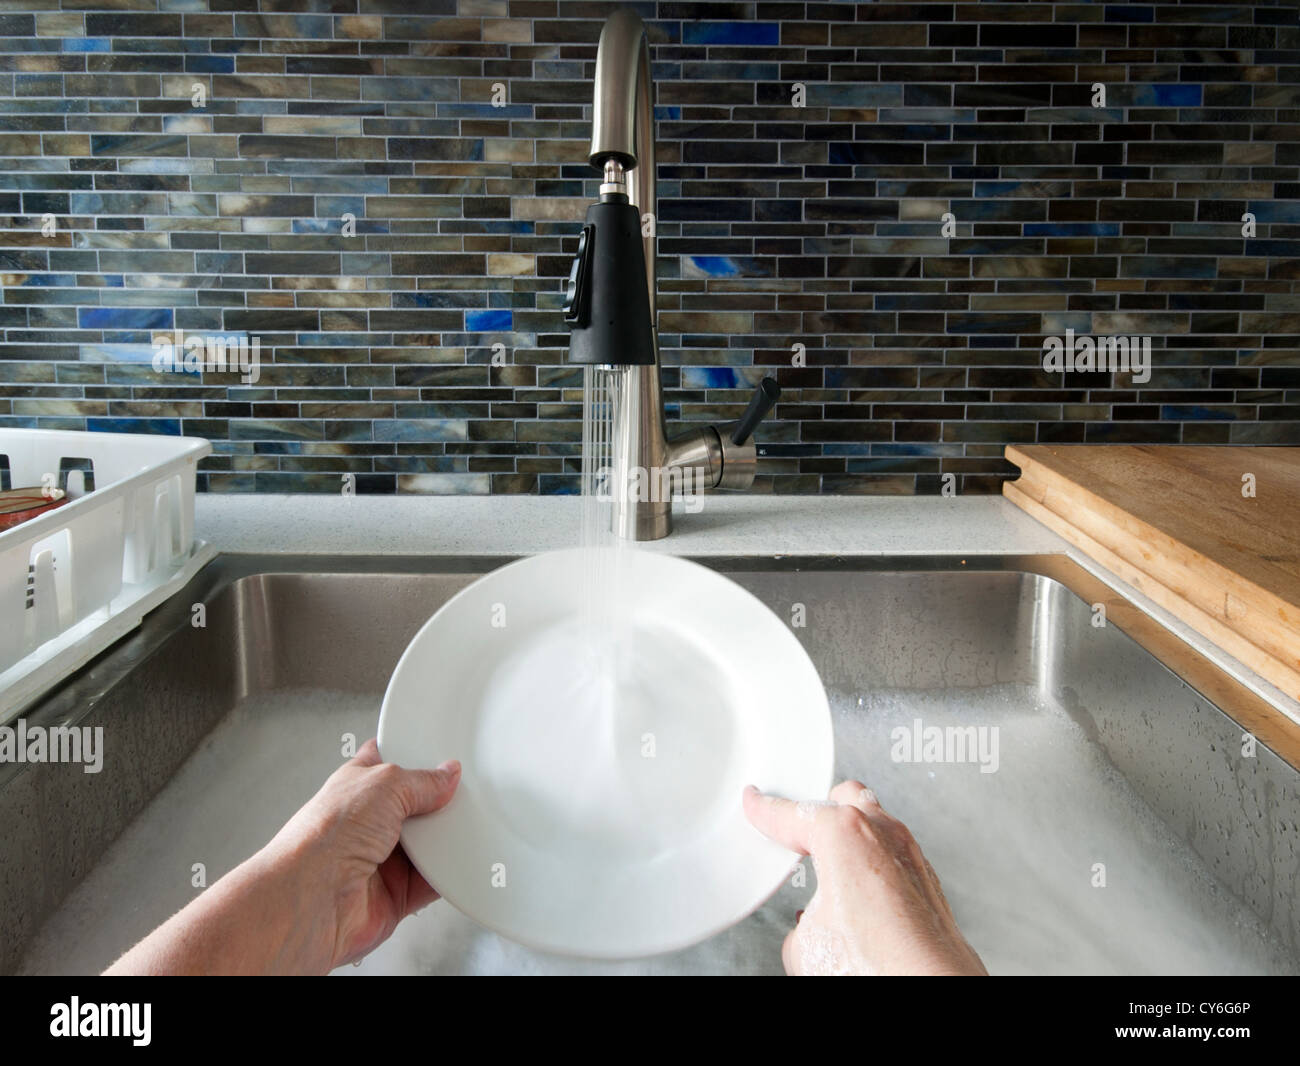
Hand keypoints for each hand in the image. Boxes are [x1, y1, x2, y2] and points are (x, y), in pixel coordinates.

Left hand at [263, 737, 460, 969]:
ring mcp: (381, 860)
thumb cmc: (324, 838)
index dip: (411, 756)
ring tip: (468, 826)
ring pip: (427, 845)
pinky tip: (461, 863)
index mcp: (357, 786)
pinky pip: (431, 883)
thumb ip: (421, 780)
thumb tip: (448, 775)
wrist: (312, 899)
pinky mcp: (394, 894)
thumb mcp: (384, 785)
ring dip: (446, 840)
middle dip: (438, 802)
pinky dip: (448, 875)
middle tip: (464, 794)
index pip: (386, 763)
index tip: (441, 754)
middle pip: (414, 806)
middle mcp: (367, 823)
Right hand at [743, 780, 986, 975]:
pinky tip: (862, 896)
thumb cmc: (879, 964)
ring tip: (830, 867)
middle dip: (820, 811)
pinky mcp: (929, 881)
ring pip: (876, 822)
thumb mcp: (806, 947)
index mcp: (843, 833)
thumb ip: (802, 923)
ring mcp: (910, 854)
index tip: (756, 803)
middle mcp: (882, 834)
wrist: (930, 988)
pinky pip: (894, 856)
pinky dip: (875, 864)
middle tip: (798, 835)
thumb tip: (810, 931)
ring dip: (853, 837)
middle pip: (843, 799)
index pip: (793, 813)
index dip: (765, 809)